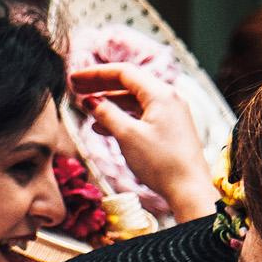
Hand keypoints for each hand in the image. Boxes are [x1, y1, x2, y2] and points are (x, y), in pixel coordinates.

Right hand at [68, 64, 215, 220]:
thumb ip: (106, 113)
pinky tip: (102, 126)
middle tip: (75, 86)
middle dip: (100, 84)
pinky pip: (140, 114)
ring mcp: (169, 113)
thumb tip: (91, 101)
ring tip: (85, 106)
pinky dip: (120, 116)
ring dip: (108, 101)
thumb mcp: (127, 135)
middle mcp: (167, 98)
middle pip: (128, 83)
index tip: (73, 78)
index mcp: (160, 94)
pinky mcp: (168, 128)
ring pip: (133, 100)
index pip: (123, 73)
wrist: (188, 188)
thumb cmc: (161, 161)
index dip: (95, 73)